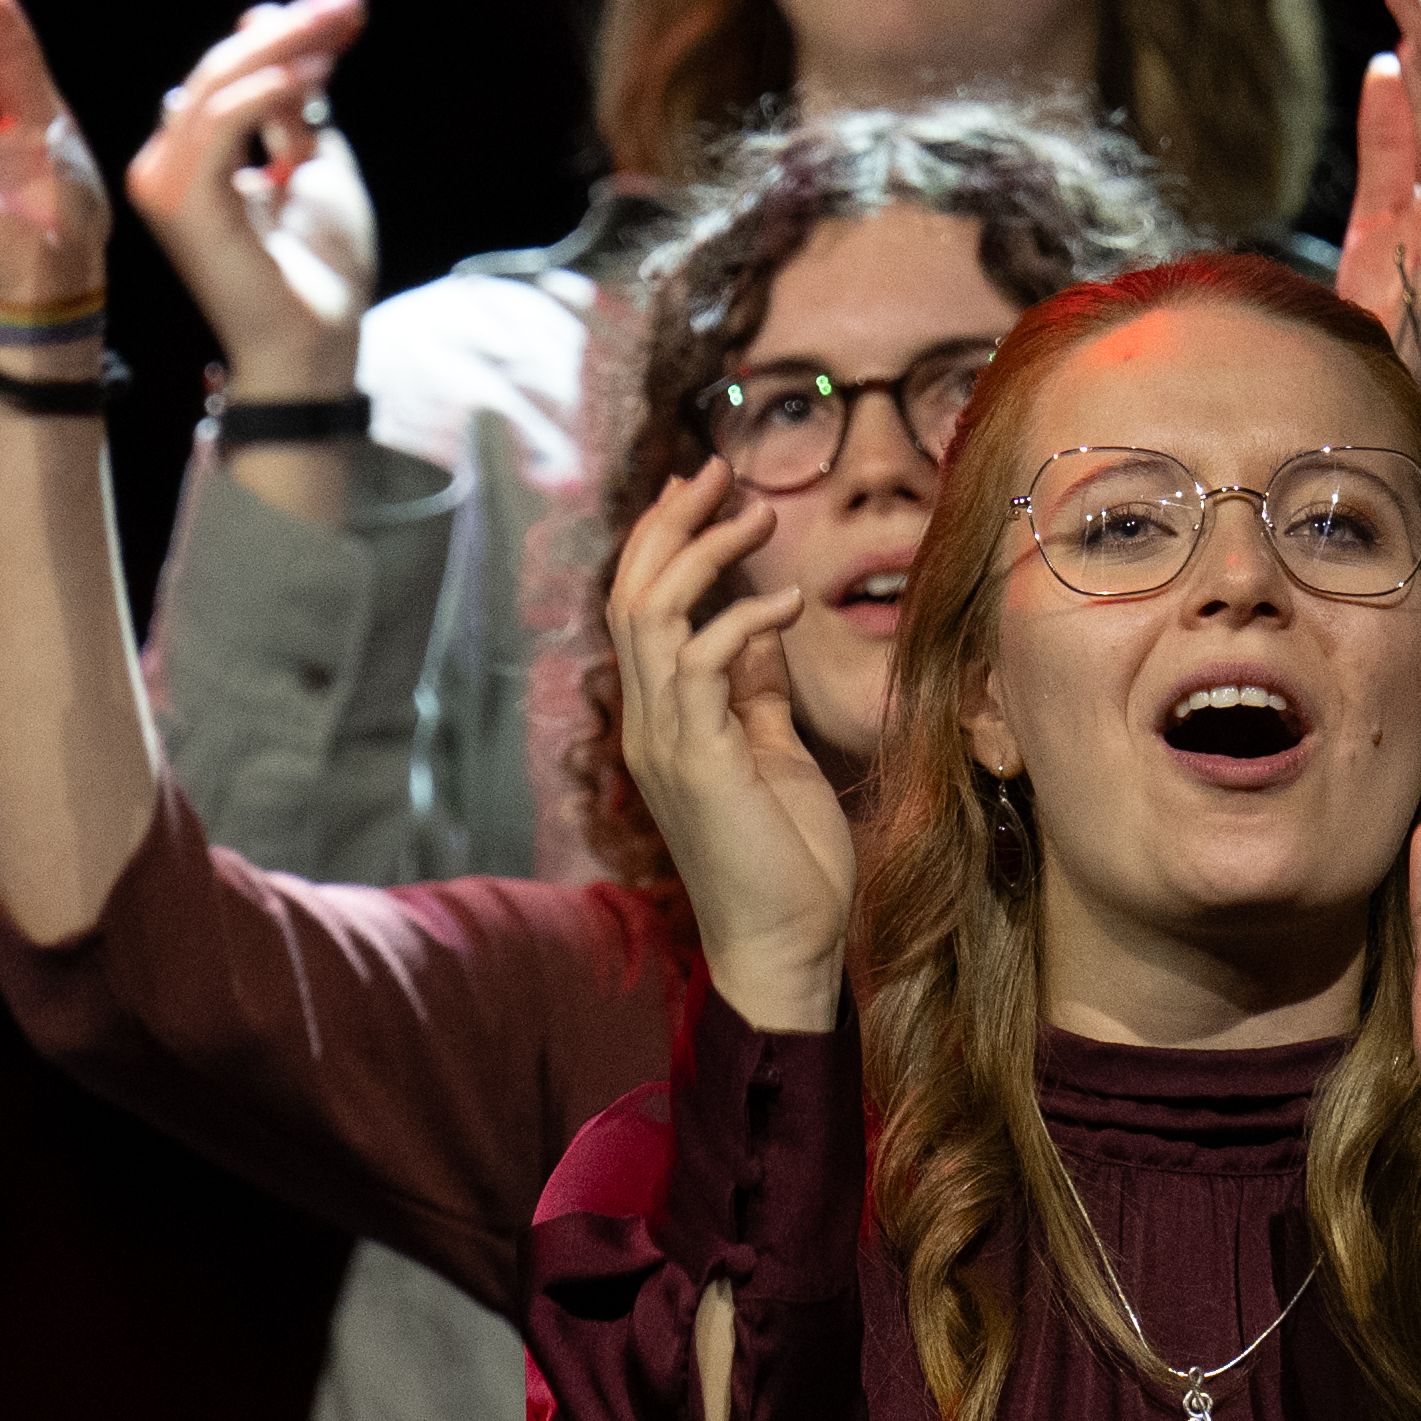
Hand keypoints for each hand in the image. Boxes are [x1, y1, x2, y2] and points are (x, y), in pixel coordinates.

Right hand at [116, 0, 383, 398]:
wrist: (317, 345)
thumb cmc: (318, 271)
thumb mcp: (315, 165)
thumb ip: (293, 105)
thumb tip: (272, 26)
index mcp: (193, 159)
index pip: (230, 75)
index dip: (288, 33)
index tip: (348, 6)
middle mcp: (167, 166)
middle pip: (221, 71)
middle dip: (290, 27)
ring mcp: (166, 184)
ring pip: (216, 85)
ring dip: (283, 46)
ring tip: (339, 25)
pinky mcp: (182, 201)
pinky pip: (219, 125)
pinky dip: (267, 92)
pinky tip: (315, 71)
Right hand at [602, 464, 861, 1034]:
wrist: (788, 948)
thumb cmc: (788, 861)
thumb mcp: (773, 754)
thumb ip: (757, 692)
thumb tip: (762, 627)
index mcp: (664, 720)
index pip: (641, 609)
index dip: (665, 542)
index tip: (705, 491)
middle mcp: (649, 724)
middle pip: (631, 594)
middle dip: (671, 524)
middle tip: (718, 472)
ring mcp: (666, 742)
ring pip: (651, 616)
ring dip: (702, 555)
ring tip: (755, 517)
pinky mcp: (698, 762)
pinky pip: (700, 664)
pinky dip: (742, 621)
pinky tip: (787, 604)